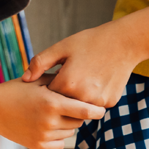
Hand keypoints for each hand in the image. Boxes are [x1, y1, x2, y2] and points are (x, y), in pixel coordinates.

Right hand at [0, 76, 106, 148]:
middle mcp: (49, 121)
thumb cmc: (14, 91)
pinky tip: (45, 125)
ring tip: (51, 114)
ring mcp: (44, 135)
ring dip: (67, 124)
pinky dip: (58, 135)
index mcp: (51, 103)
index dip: (96, 111)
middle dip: (77, 114)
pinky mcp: (38, 146)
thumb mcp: (36, 82)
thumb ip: (59, 83)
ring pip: (70, 132)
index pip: (84, 110)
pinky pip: (60, 142)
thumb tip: (81, 85)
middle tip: (66, 105)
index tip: (102, 109)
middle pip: (78, 121)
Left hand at [22, 24, 140, 107]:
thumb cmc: (89, 42)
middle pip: (64, 103)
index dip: (50, 85)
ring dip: (77, 96)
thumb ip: (40, 63)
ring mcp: (98, 101)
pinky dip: (92, 96)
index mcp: (68, 83)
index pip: (49, 95)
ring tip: (83, 76)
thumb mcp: (61, 48)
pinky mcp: (110, 102)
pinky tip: (96, 80)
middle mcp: (83, 96)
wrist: (123, 43)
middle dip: (63, 93)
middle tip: (71, 74)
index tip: (54, 75)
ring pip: (79, 106)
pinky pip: (94, 104)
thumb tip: (24, 79)